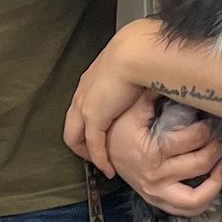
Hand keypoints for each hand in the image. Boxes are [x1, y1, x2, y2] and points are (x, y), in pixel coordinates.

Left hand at [63, 28, 155, 173]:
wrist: (136, 53)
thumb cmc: (141, 53)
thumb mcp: (133, 65)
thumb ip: (134, 76)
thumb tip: (149, 81)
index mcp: (91, 80)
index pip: (82, 106)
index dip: (90, 124)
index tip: (105, 133)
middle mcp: (82, 94)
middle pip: (72, 125)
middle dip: (82, 143)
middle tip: (98, 155)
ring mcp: (84, 107)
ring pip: (75, 138)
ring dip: (88, 153)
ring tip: (102, 165)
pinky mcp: (93, 118)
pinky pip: (93, 146)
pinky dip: (100, 159)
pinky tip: (109, 169)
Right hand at [106, 98, 221, 216]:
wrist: (100, 151)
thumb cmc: (118, 127)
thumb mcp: (133, 106)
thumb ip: (154, 92)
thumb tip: (178, 75)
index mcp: (150, 152)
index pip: (191, 140)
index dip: (206, 128)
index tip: (208, 120)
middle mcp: (155, 176)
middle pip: (200, 164)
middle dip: (216, 149)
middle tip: (219, 139)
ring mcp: (156, 193)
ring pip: (196, 199)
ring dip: (215, 182)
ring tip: (220, 165)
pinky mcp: (158, 201)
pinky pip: (187, 210)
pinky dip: (204, 200)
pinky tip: (210, 181)